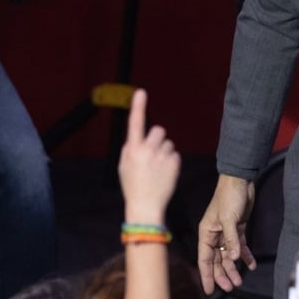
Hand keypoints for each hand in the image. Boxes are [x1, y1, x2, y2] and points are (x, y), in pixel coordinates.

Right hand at [119, 89, 179, 224]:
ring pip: (168, 143)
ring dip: (164, 152)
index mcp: (133, 150)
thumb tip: (137, 138)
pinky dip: (171, 162)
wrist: (146, 206)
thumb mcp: (124, 166)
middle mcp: (148, 150)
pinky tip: (164, 174)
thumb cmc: (132, 186)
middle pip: (158, 130)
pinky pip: (175, 154)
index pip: (135, 123)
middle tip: (152, 154)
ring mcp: (163, 156)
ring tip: (157, 169)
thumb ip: (129, 149)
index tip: (141, 92)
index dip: (138, 107)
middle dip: (157, 138)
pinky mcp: (175, 163)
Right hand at [197, 174, 256, 293]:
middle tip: (232, 288)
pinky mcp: (237, 229)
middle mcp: (214, 235)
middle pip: (217, 260)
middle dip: (223, 275)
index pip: (204, 259)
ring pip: (228, 256)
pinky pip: (240, 246)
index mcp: (206, 233)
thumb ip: (231, 239)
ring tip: (240, 281)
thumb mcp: (229, 219)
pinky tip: (251, 265)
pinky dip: (245, 255)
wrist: (240, 181)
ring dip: (234, 268)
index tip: (210, 291)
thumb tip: (233, 259)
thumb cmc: (229, 197)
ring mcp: (226, 233)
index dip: (207, 275)